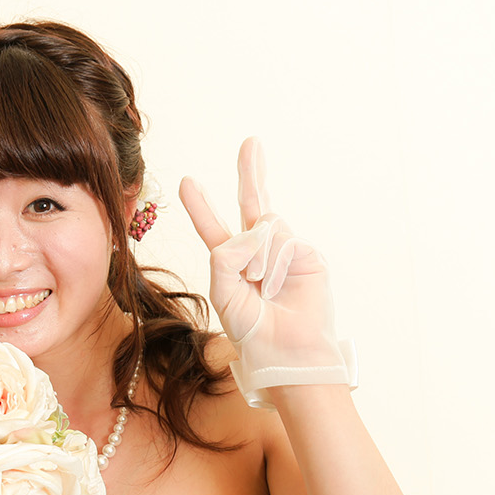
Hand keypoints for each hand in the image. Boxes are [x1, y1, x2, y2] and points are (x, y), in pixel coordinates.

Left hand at [179, 138, 350, 403]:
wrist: (287, 353)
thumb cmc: (252, 331)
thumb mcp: (223, 292)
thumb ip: (225, 256)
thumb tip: (255, 228)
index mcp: (233, 264)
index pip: (214, 228)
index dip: (201, 205)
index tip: (187, 181)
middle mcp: (258, 253)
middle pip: (252, 204)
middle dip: (251, 172)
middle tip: (250, 142)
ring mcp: (284, 252)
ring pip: (263, 226)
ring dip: (255, 255)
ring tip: (259, 286)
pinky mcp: (307, 256)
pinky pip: (282, 241)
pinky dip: (273, 262)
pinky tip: (276, 286)